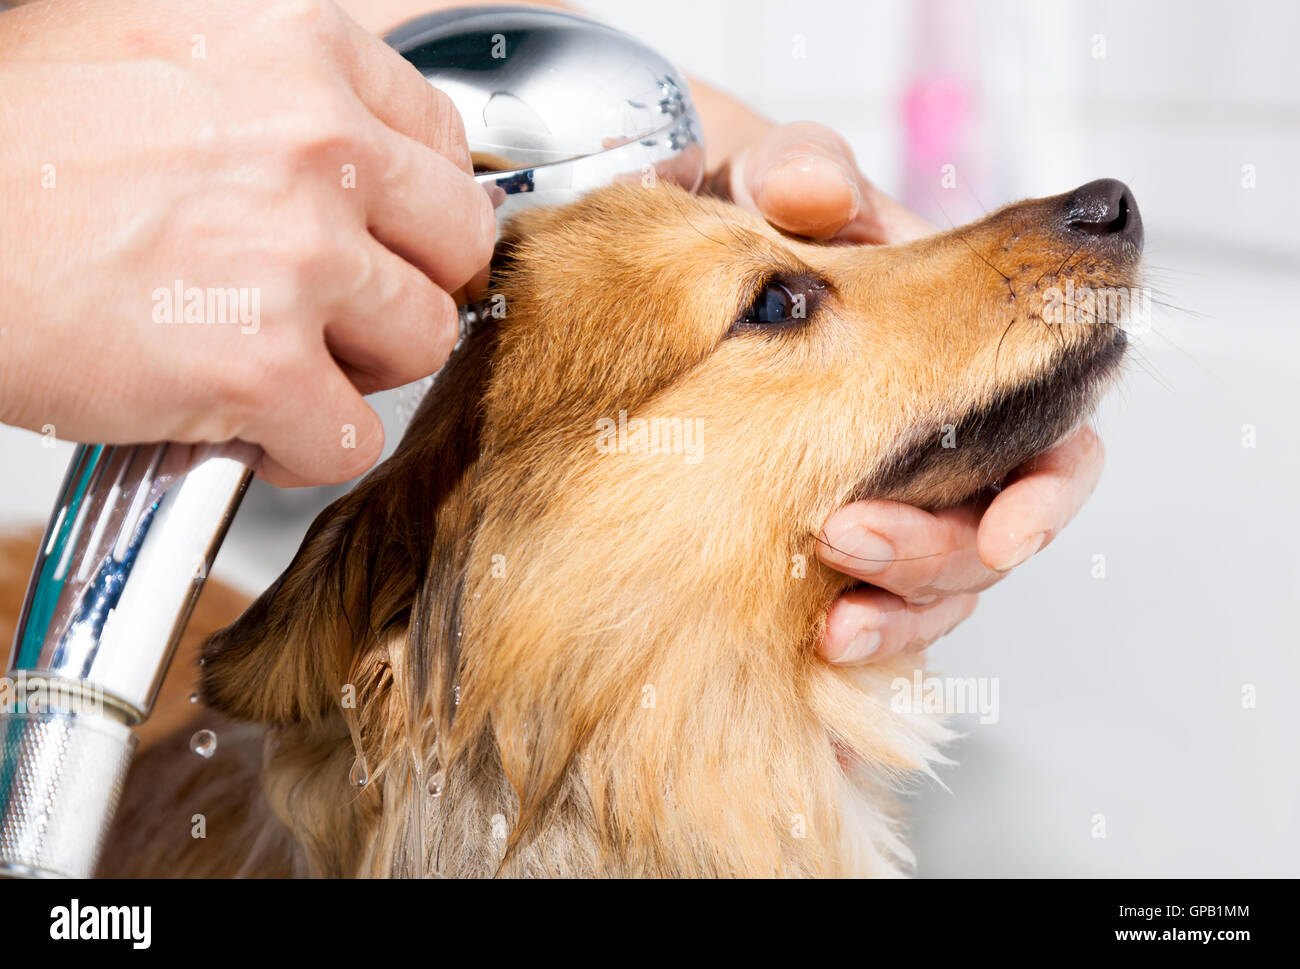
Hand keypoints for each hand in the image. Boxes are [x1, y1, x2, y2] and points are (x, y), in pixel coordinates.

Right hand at [0, 0, 494, 486]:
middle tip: (337, 309)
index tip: (384, 241)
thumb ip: (279, 94)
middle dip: (405, 286)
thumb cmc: (12, 137)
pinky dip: (304, 447)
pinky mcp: (258, 367)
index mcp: (303, 53)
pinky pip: (352, 437)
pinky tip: (243, 423)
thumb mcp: (159, 47)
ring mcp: (296, 258)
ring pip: (421, 343)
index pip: (445, 150)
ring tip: (275, 359)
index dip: (415, 213)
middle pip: (455, 247)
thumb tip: (356, 147)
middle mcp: (317, 146)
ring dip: (358, 369)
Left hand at [700, 116, 1105, 663]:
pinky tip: (820, 646)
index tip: (999, 529)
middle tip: (849, 539)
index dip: (1043, 491)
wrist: (701, 251)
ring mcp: (897, 488)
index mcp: (970, 350)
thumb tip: (811, 185)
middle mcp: (950, 429)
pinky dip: (865, 632)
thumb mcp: (779, 180)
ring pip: (943, 583)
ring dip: (899, 607)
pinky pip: (881, 604)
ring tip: (832, 623)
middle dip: (939, 556)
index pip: (1054, 435)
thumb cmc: (765, 214)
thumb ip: (801, 171)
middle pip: (1000, 530)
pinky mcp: (842, 532)